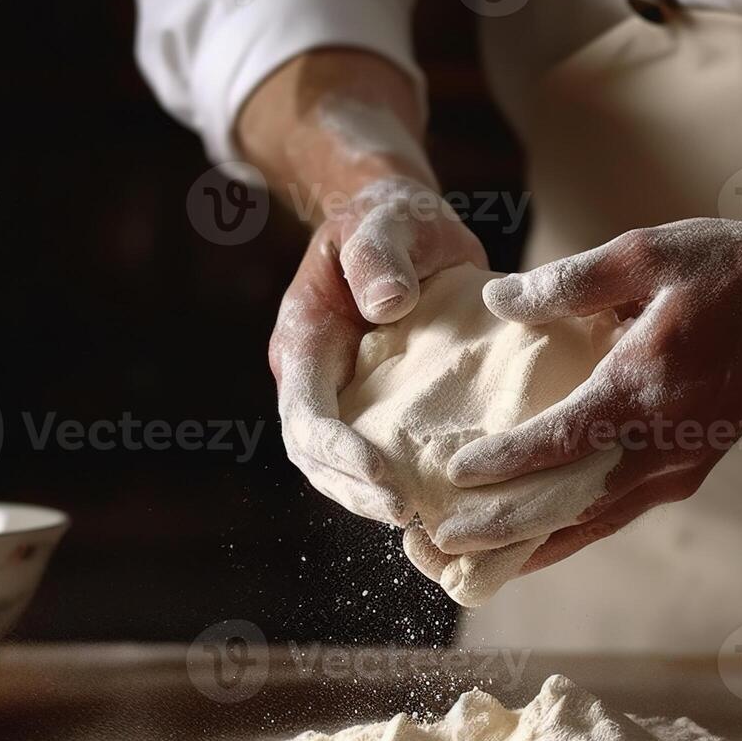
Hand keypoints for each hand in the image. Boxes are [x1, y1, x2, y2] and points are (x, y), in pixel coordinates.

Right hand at [270, 179, 485, 524]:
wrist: (398, 222)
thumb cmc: (392, 217)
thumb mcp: (388, 222)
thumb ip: (381, 256)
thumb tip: (387, 305)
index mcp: (305, 339)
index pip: (307, 416)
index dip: (340, 454)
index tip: (385, 479)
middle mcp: (312, 376)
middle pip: (315, 458)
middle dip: (356, 491)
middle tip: (409, 516)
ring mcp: (338, 394)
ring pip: (337, 467)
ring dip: (371, 499)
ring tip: (422, 522)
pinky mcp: (371, 404)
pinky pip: (374, 454)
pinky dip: (396, 482)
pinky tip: (436, 502)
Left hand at [436, 102, 741, 575]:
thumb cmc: (733, 264)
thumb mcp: (650, 251)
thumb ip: (570, 282)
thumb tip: (498, 303)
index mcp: (648, 385)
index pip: (561, 441)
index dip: (503, 465)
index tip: (449, 479)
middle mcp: (666, 441)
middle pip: (571, 504)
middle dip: (504, 530)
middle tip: (440, 547)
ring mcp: (683, 464)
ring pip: (597, 522)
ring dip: (535, 544)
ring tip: (474, 561)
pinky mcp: (692, 469)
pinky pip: (620, 512)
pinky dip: (575, 531)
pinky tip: (536, 541)